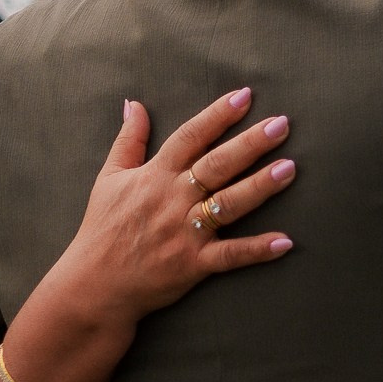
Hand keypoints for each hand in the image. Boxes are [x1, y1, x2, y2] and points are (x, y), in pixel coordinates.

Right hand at [44, 90, 297, 331]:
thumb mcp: (108, 178)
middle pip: (217, 165)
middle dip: (250, 144)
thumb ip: (128, 140)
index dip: (218, 115)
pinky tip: (285, 242)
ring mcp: (185, 232)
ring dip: (260, 186)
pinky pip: (230, 255)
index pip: (191, 137)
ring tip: (290, 168)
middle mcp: (172, 199)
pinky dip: (257, 249)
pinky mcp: (193, 264)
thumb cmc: (102, 229)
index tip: (245, 96)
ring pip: (228, 204)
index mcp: (154, 175)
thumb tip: (135, 104)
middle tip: (282, 124)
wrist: (93, 285)